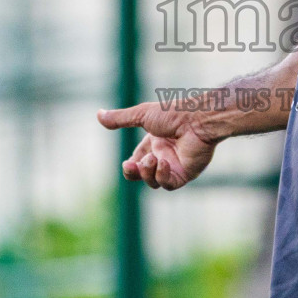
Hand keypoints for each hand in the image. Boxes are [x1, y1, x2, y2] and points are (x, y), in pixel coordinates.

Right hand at [97, 102, 217, 189]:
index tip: (127, 163)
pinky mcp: (185, 174)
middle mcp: (164, 155)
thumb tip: (98, 114)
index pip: (136, 161)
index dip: (130, 166)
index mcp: (154, 142)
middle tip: (131, 166)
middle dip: (133, 172)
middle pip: (142, 174)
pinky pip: (168, 184)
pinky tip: (164, 163)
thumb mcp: (142, 114)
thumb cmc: (174, 113)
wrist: (198, 119)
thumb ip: (120, 118)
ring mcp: (174, 165)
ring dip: (147, 173)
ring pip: (153, 181)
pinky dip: (162, 176)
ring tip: (152, 159)